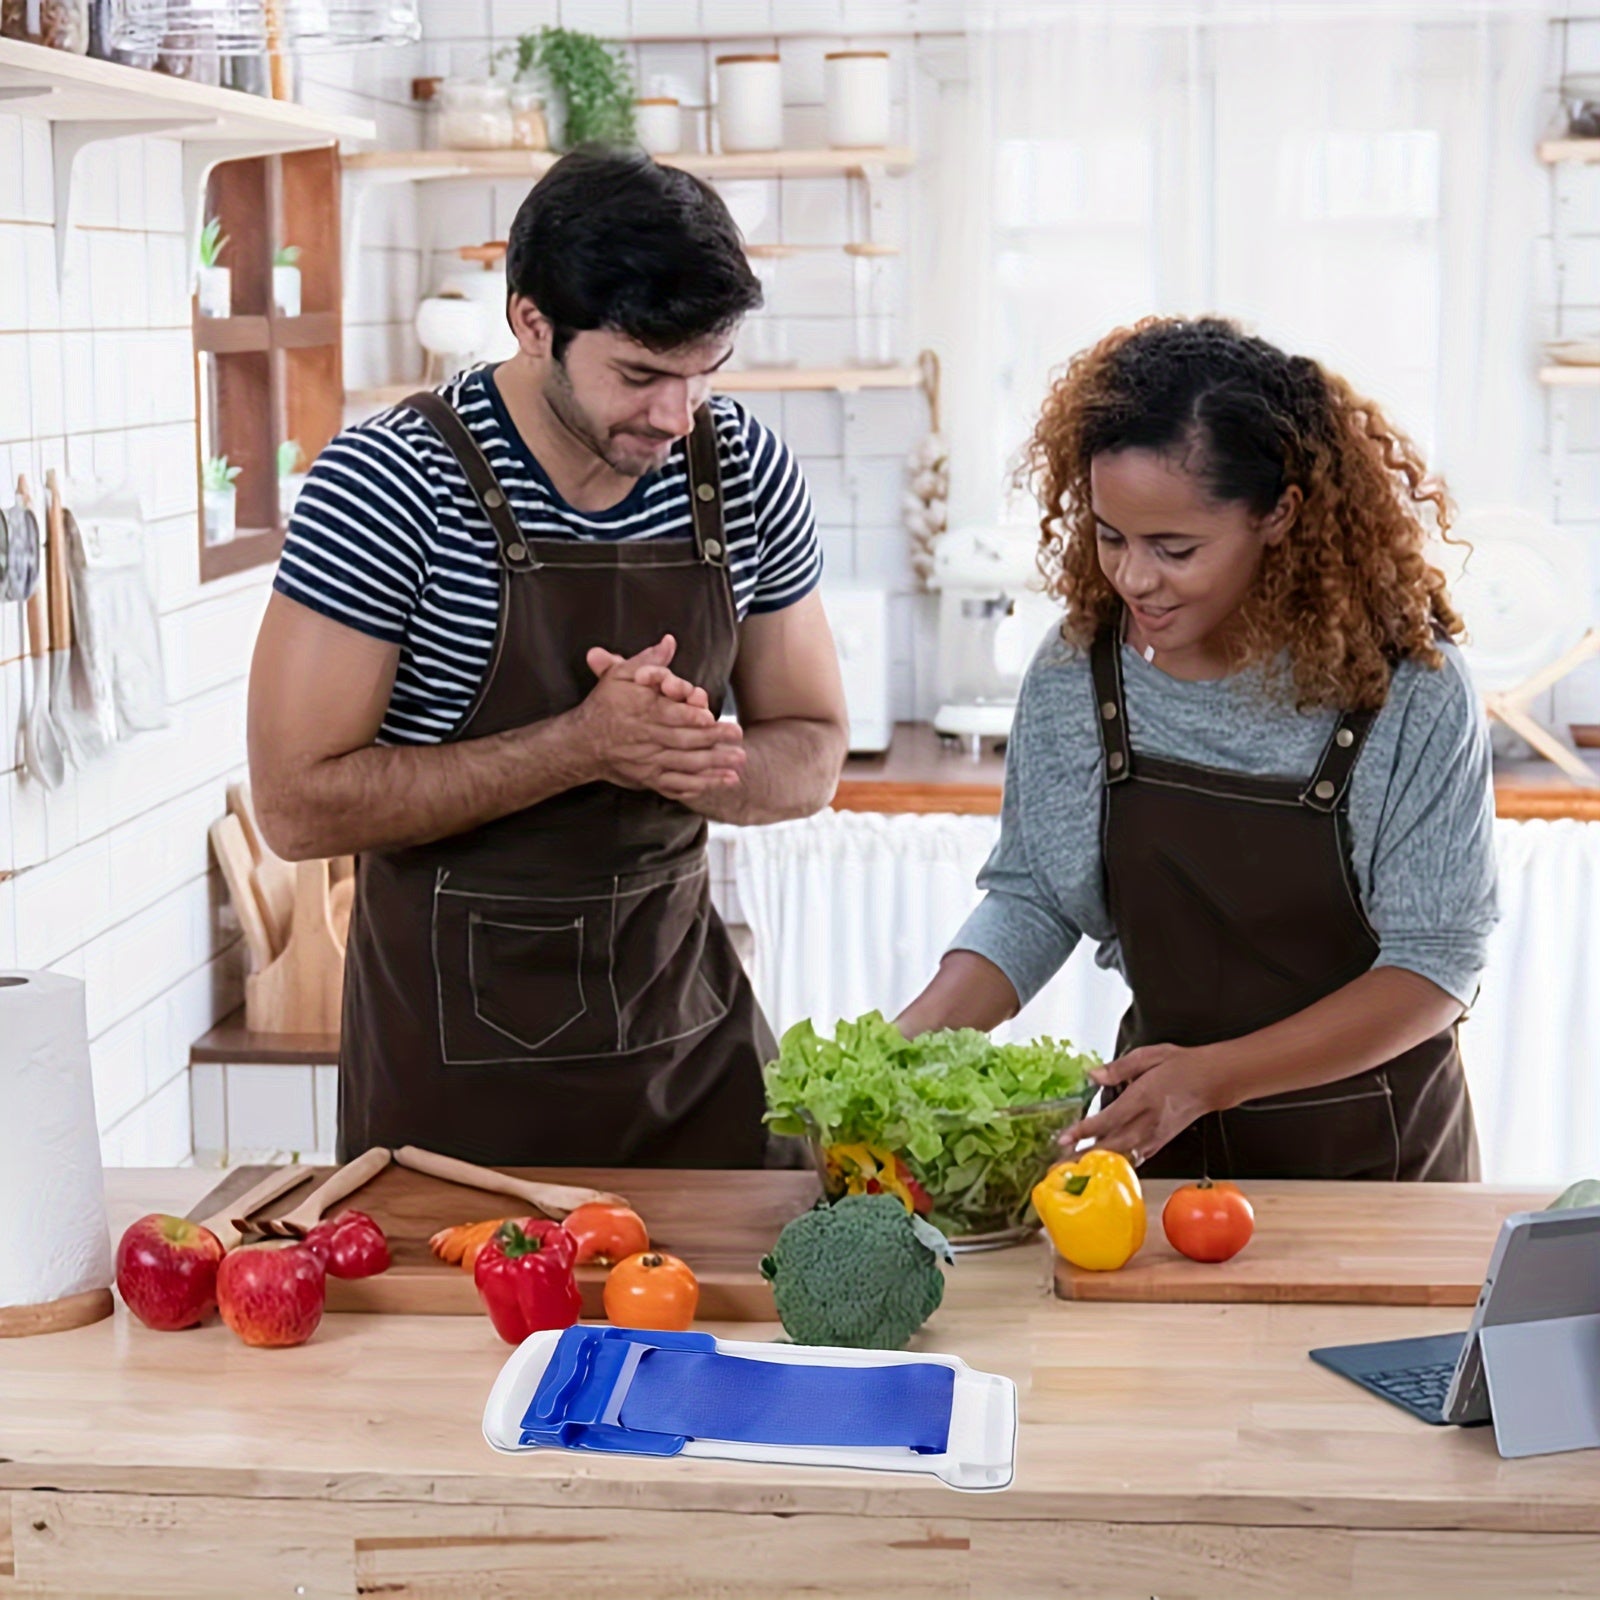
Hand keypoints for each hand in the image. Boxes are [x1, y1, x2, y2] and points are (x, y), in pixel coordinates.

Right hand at [572, 635, 744, 802]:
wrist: (581, 744)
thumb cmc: (604, 705)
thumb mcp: (619, 676)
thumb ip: (647, 660)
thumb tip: (669, 642)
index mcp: (642, 712)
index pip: (670, 714)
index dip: (690, 716)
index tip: (710, 717)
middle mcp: (647, 739)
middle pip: (684, 741)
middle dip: (713, 741)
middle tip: (738, 738)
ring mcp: (649, 762)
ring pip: (685, 766)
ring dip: (713, 766)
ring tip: (738, 765)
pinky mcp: (650, 779)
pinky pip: (677, 785)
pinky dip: (700, 786)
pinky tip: (721, 783)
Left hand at [1057, 1043, 1216, 1168]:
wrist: (1213, 1081)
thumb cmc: (1181, 1066)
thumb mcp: (1149, 1055)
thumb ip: (1118, 1068)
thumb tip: (1092, 1075)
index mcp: (1144, 1097)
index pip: (1110, 1118)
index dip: (1085, 1130)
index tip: (1064, 1138)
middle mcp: (1149, 1120)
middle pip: (1112, 1143)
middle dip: (1085, 1156)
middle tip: (1060, 1165)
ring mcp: (1156, 1134)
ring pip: (1124, 1155)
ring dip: (1098, 1164)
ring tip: (1075, 1171)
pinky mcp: (1161, 1142)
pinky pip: (1136, 1157)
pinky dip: (1119, 1165)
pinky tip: (1102, 1170)